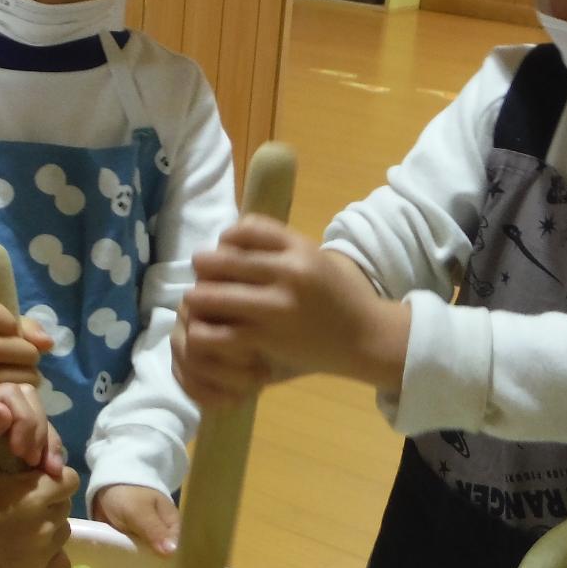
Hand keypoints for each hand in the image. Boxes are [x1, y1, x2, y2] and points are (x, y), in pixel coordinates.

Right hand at [0, 297, 54, 394]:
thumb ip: (24, 326)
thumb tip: (47, 343)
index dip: (8, 319)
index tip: (11, 327)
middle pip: (16, 347)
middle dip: (29, 352)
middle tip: (21, 356)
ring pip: (21, 376)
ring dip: (29, 373)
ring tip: (17, 372)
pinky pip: (15, 396)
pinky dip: (23, 390)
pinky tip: (13, 387)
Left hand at [0, 384, 65, 501]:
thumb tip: (6, 411)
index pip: (10, 394)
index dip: (27, 421)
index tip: (25, 455)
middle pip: (24, 400)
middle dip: (40, 429)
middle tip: (43, 466)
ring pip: (25, 415)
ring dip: (42, 439)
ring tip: (50, 470)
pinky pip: (17, 432)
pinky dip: (33, 447)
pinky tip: (40, 469)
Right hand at [0, 459, 78, 567]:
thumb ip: (6, 460)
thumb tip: (24, 448)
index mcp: (34, 493)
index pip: (68, 480)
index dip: (52, 478)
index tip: (34, 481)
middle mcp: (45, 524)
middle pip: (64, 507)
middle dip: (48, 503)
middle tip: (21, 506)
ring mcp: (41, 556)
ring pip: (61, 534)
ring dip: (46, 528)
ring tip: (19, 531)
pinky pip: (59, 564)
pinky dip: (49, 557)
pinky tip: (27, 553)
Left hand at [91, 484, 180, 555]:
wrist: (104, 483)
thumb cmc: (128, 494)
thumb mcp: (140, 512)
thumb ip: (154, 531)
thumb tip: (172, 553)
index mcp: (171, 523)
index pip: (174, 548)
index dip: (166, 561)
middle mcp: (161, 532)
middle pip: (160, 555)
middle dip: (150, 564)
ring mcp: (145, 537)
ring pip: (145, 556)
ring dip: (136, 562)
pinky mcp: (130, 539)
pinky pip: (131, 553)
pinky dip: (125, 558)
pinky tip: (120, 567)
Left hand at [175, 217, 408, 407]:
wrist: (367, 337)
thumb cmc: (337, 296)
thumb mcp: (313, 258)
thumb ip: (276, 247)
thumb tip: (224, 241)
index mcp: (299, 247)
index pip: (243, 229)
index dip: (224, 240)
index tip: (224, 253)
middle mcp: (288, 272)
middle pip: (218, 260)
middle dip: (204, 270)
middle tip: (204, 280)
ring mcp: (276, 307)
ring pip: (209, 295)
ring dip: (198, 300)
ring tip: (201, 307)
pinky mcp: (268, 338)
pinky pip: (217, 332)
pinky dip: (206, 332)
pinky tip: (212, 333)